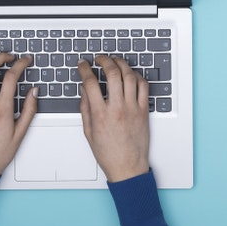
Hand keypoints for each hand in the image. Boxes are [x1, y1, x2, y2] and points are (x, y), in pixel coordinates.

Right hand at [78, 55, 150, 182]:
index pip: (90, 83)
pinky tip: (131, 75)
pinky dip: (137, 76)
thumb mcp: (88, 131)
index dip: (85, 69)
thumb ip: (85, 108)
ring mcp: (133, 108)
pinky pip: (143, 86)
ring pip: (130, 76)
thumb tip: (84, 90)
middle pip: (112, 74)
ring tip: (115, 62)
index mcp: (100, 114)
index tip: (83, 64)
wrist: (127, 167)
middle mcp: (117, 108)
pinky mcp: (144, 111)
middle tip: (100, 58)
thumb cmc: (108, 153)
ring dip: (121, 64)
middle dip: (104, 60)